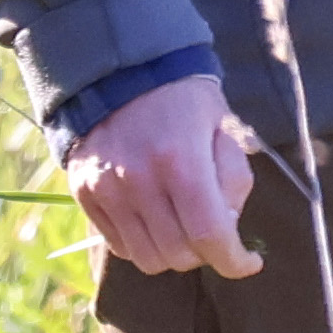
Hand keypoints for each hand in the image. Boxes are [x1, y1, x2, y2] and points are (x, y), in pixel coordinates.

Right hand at [64, 73, 265, 278]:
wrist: (118, 70)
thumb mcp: (224, 128)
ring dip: (173, 252)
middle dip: (205, 253)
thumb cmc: (183, 99)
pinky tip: (154, 220)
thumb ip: (233, 181)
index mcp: (181, 160)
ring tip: (181, 226)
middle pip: (179, 255)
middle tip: (212, 231)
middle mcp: (138, 180)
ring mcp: (106, 189)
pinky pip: (119, 245)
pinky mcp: (84, 192)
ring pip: (147, 258)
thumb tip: (226, 226)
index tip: (249, 261)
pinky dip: (143, 243)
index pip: (210, 236)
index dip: (235, 261)